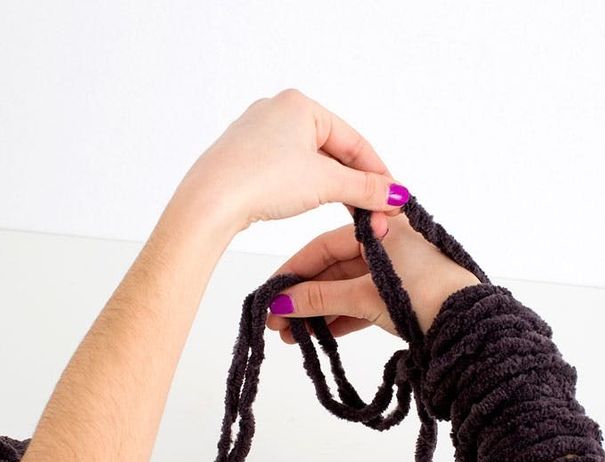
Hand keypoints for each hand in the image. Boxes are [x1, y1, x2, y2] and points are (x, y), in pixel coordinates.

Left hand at [169, 88, 408, 234]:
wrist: (209, 203)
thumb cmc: (262, 180)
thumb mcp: (325, 184)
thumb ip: (365, 188)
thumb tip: (395, 192)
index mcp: (300, 104)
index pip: (353, 140)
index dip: (378, 172)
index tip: (393, 197)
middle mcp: (276, 110)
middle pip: (332, 150)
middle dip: (355, 183)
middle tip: (375, 211)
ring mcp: (257, 134)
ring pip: (310, 162)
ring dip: (333, 188)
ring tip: (351, 214)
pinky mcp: (243, 157)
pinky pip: (287, 169)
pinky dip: (306, 187)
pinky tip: (314, 205)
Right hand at [265, 211, 481, 341]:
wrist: (470, 326)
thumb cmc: (422, 295)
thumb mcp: (363, 295)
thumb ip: (319, 298)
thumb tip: (279, 304)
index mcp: (381, 229)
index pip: (324, 247)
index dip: (294, 272)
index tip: (272, 294)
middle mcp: (388, 245)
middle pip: (334, 270)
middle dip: (304, 297)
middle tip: (277, 321)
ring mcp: (397, 272)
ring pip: (347, 289)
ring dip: (320, 311)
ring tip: (294, 335)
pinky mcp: (405, 296)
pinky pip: (364, 303)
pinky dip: (343, 317)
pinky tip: (322, 335)